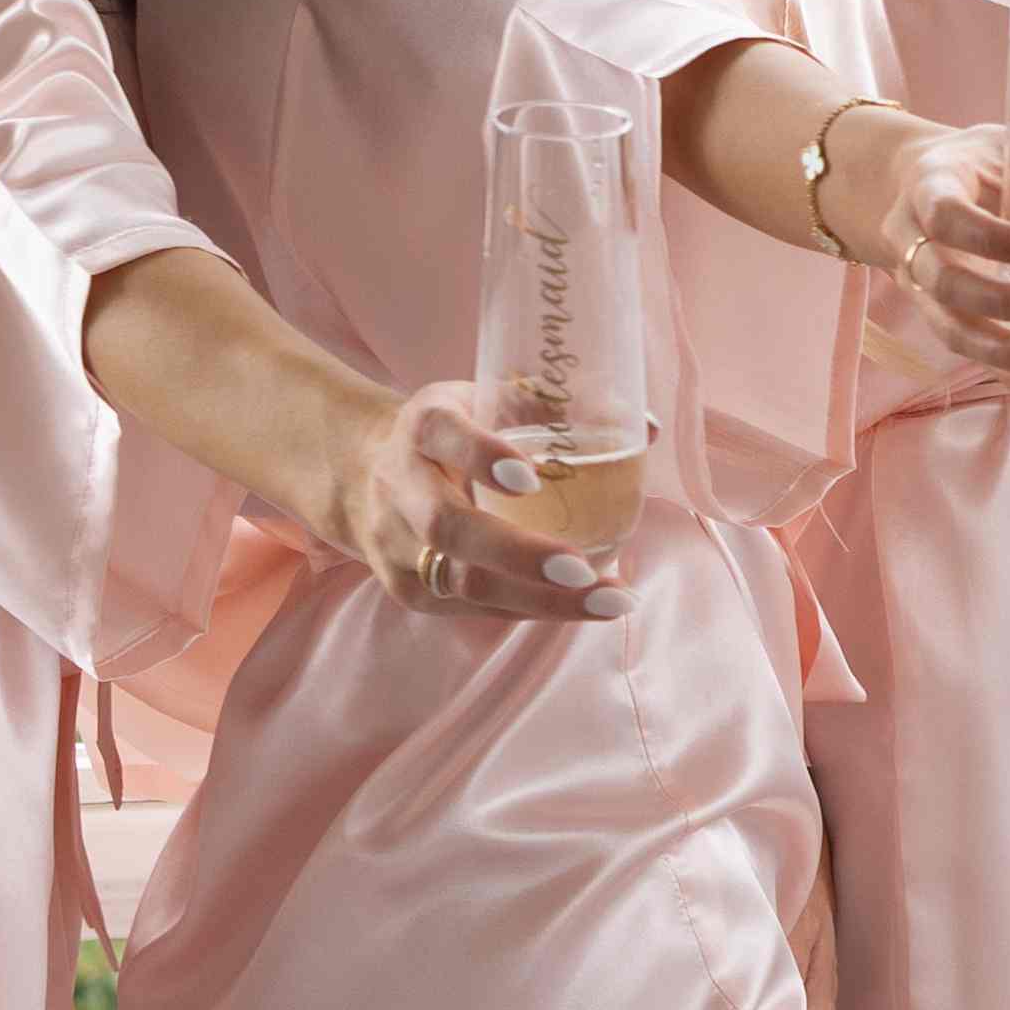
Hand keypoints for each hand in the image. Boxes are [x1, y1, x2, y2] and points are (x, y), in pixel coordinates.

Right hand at [333, 378, 621, 619]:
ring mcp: (396, 544)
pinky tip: (585, 606)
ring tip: (612, 600)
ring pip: (464, 583)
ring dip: (543, 600)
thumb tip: (646, 426)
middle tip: (584, 570)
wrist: (364, 474)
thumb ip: (557, 407)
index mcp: (424, 425)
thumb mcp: (487, 401)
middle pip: (449, 528)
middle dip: (520, 555)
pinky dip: (535, 608)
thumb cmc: (454, 434)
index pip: (444, 435)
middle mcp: (399, 484)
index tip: (530, 477)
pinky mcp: (408, 588)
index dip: (483, 456)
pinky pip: (476, 608)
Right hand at [819, 113, 1009, 369]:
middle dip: (1003, 306)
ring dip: (1008, 357)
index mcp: (930, 188)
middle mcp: (913, 243)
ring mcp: (921, 290)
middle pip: (944, 285)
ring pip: (952, 334)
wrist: (923, 183)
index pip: (947, 217)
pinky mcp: (947, 323)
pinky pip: (980, 364)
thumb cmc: (990, 164)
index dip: (991, 238)